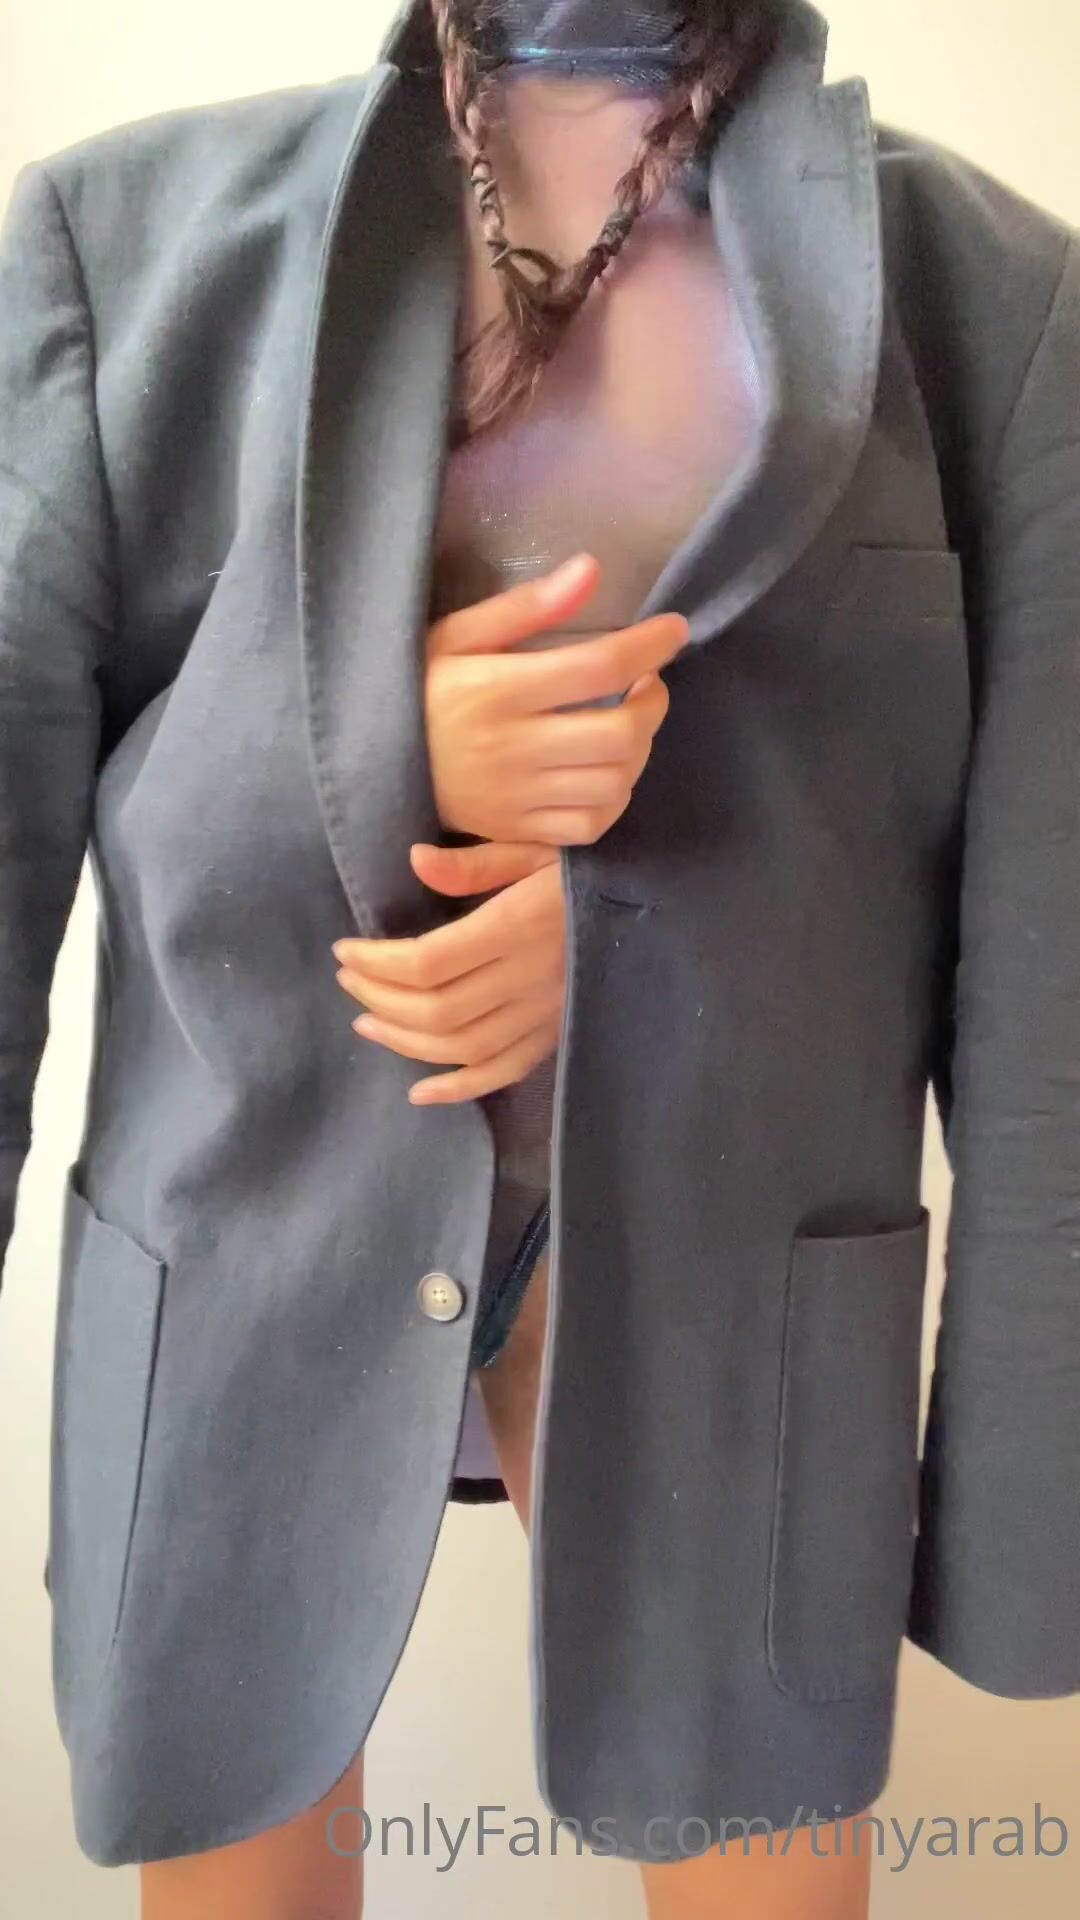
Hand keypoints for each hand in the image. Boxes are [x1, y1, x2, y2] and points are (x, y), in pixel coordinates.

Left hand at [332, 839, 565, 1103]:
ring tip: (367, 1021)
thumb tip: (416, 861)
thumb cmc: (586, 869)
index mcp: (519, 924)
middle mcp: (530, 976)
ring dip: (405, 1042)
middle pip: (438, 1009)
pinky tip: (420, 1091)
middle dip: (380, 998)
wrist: (653, 905)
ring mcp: (545, 1012)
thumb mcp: (537, 846)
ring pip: (463, 1046)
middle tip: (349, 980)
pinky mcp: (556, 1033)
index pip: (430, 961)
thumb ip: (476, 862)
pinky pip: (504, 1071)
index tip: (345, 950)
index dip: (378, 962)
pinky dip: (459, 1088)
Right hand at [424, 552, 689, 846]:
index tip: (674, 631)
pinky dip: (614, 798)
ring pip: (613, 783)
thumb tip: (590, 570)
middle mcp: (511, 748)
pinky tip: (607, 770)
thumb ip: (525, 608)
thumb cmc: (419, 690)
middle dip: (652, 704)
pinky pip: (589, 825)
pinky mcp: (516, 831)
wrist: (368, 766)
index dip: (649, 647)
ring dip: (639, 751)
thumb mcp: (457, 636)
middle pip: (619, 734)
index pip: (597, 667)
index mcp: (496, 690)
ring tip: (629, 723)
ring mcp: (516, 797)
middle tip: (648, 683)